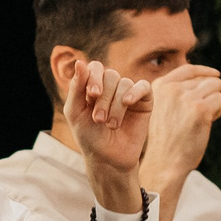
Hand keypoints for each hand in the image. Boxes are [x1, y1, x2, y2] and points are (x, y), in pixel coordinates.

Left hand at [62, 60, 151, 206]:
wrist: (108, 158)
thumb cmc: (89, 136)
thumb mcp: (75, 112)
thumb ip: (76, 87)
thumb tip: (79, 61)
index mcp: (94, 85)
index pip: (95, 68)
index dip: (94, 77)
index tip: (92, 95)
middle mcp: (112, 86)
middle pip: (110, 75)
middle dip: (103, 98)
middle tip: (98, 119)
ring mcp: (128, 93)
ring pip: (124, 84)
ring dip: (115, 105)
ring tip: (110, 125)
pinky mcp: (144, 101)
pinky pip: (143, 86)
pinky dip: (135, 92)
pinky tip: (127, 103)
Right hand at [141, 64, 220, 186]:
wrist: (164, 162)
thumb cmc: (164, 140)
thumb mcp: (161, 110)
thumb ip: (174, 93)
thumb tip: (204, 78)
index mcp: (159, 87)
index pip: (188, 69)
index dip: (205, 71)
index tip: (216, 75)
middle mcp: (172, 89)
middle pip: (204, 79)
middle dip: (212, 92)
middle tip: (212, 107)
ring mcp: (186, 98)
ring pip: (215, 86)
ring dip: (217, 100)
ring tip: (211, 115)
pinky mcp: (200, 109)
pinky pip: (219, 99)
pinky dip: (219, 109)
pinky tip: (211, 121)